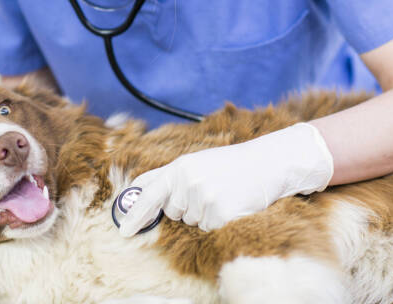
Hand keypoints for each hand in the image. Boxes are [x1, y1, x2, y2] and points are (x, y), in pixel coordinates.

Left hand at [119, 123, 332, 235]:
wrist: (267, 164)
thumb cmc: (231, 165)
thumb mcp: (196, 162)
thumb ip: (168, 177)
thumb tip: (139, 191)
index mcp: (179, 167)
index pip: (148, 193)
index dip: (135, 215)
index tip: (124, 230)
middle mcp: (187, 181)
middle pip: (173, 212)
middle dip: (188, 206)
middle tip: (211, 189)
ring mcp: (203, 197)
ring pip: (192, 222)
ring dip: (206, 213)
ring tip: (224, 193)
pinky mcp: (219, 213)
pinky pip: (209, 228)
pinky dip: (219, 221)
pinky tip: (231, 203)